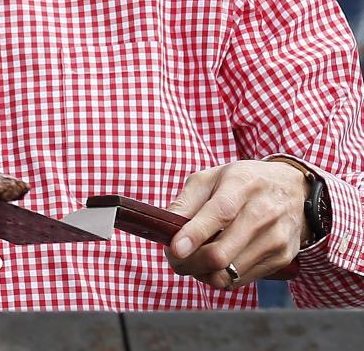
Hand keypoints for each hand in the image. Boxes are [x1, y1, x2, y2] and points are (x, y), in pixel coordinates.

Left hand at [164, 160, 306, 289]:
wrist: (294, 191)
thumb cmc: (243, 182)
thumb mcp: (212, 177)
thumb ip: (186, 201)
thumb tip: (164, 226)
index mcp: (242, 185)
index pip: (219, 214)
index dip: (195, 235)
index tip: (174, 250)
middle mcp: (263, 213)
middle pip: (221, 253)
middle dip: (188, 262)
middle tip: (174, 258)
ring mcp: (275, 239)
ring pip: (228, 273)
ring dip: (200, 272)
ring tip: (192, 260)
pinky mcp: (282, 259)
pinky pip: (240, 280)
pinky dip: (219, 277)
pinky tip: (214, 263)